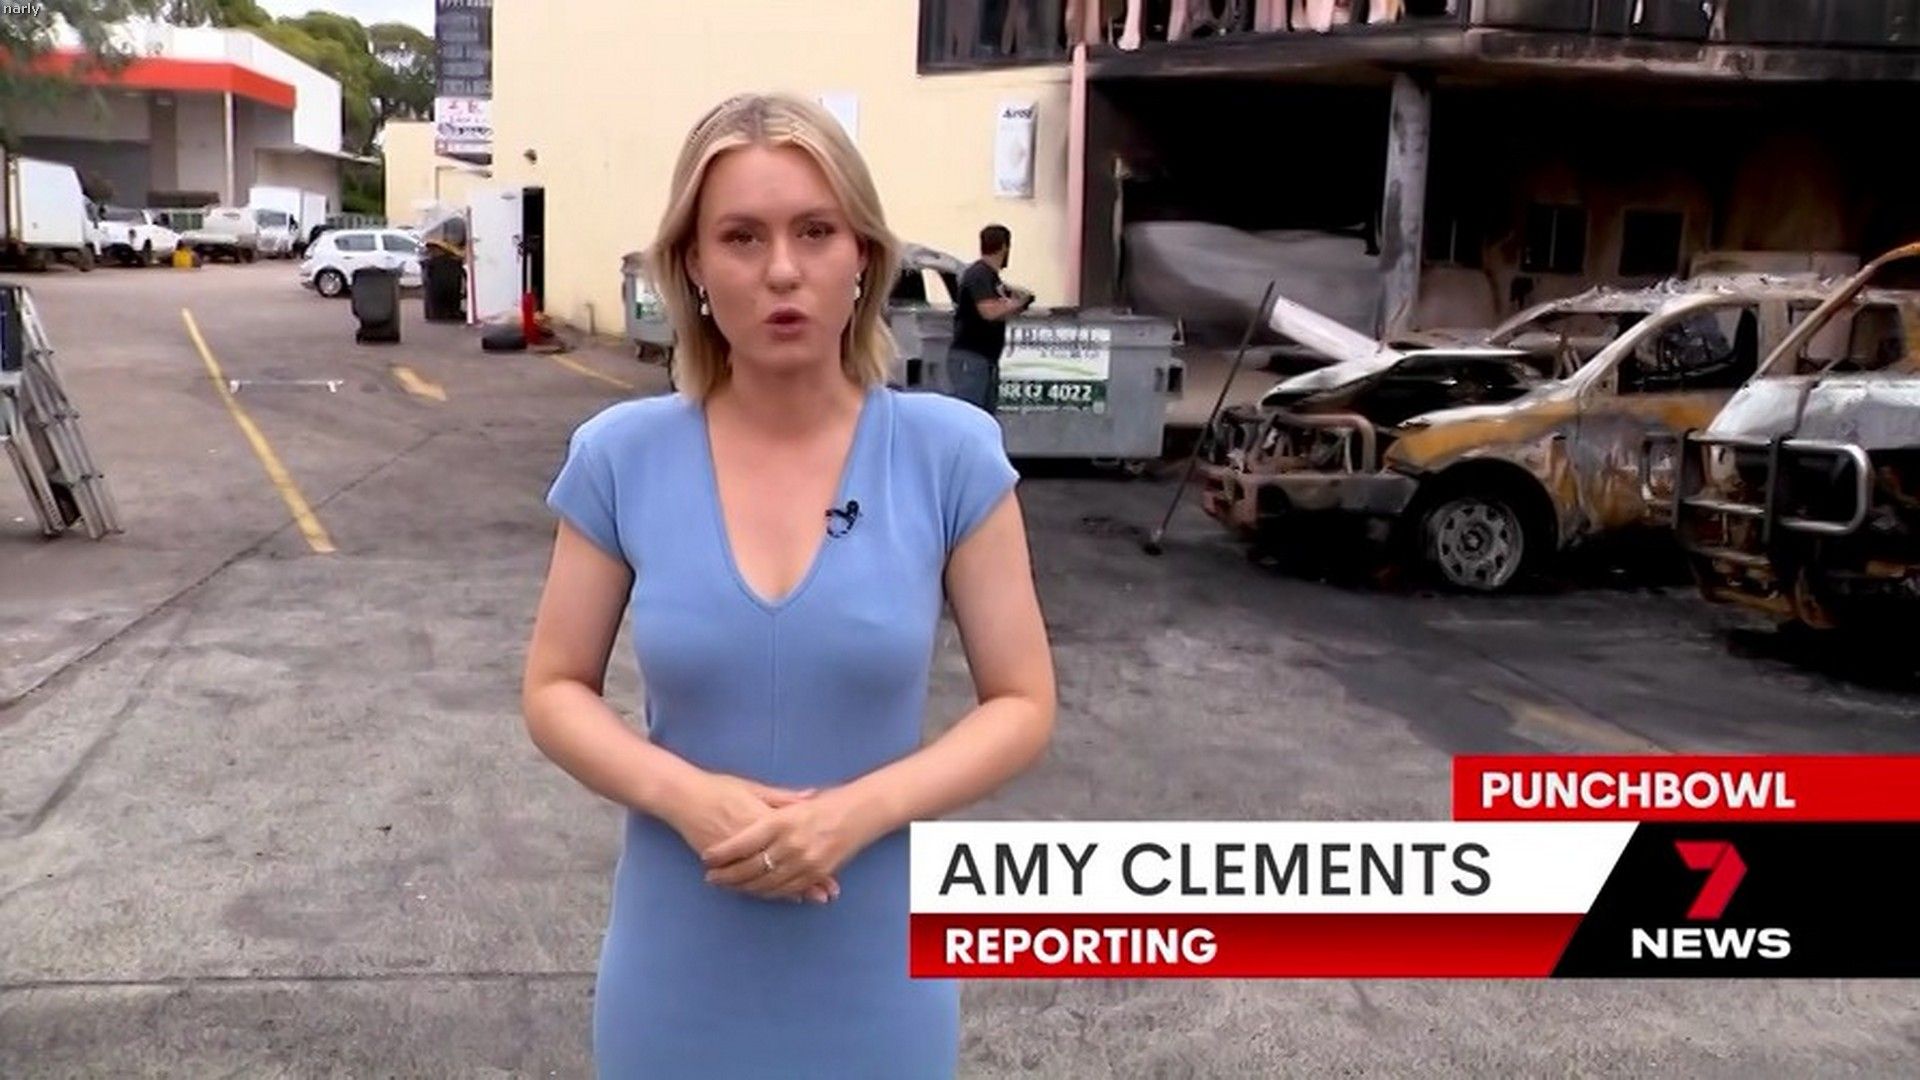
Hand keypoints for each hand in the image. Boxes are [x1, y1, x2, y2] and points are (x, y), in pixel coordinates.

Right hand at [663, 773, 839, 903]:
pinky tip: (775, 895)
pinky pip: (747, 882)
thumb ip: (783, 797)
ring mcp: (738, 855)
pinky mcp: (724, 863)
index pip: (796, 844)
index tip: (831, 872)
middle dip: (806, 882)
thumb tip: (811, 797)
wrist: (685, 797)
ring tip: (806, 899)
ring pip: (767, 879)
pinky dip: (763, 890)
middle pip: (786, 867)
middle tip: (825, 895)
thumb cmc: (721, 788)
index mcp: (766, 820)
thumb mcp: (755, 788)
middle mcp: (755, 841)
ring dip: (788, 890)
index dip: (814, 860)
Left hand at [700, 789, 872, 902]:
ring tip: (727, 887)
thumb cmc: (826, 801)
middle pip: (750, 867)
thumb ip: (768, 813)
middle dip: (727, 875)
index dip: (722, 853)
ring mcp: (804, 861)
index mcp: (781, 821)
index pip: (743, 842)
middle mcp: (791, 843)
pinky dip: (768, 892)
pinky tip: (755, 891)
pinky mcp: (816, 873)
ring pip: (766, 882)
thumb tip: (743, 823)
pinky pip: (786, 889)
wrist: (862, 811)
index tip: (706, 858)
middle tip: (711, 878)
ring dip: (744, 887)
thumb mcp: (795, 801)